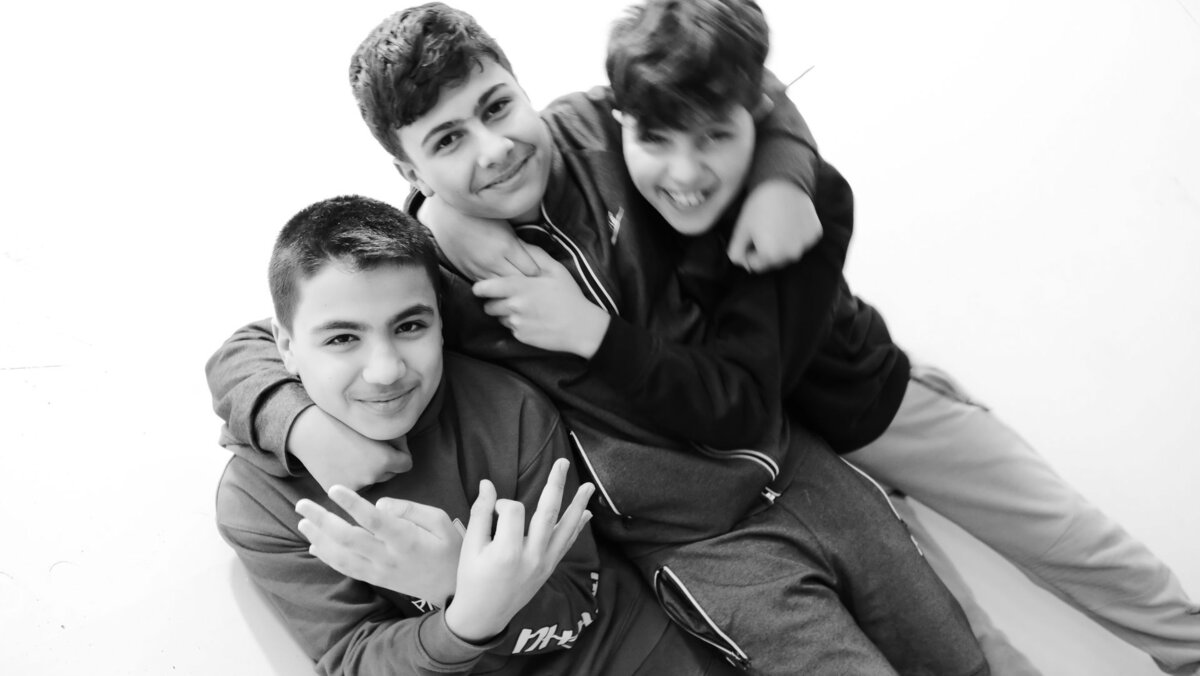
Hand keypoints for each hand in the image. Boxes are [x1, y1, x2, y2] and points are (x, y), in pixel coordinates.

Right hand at [287, 406, 411, 491]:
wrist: (307, 430)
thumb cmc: (341, 421)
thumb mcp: (373, 425)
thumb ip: (394, 439)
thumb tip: (404, 447)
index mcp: (384, 460)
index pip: (406, 464)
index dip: (401, 452)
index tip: (390, 443)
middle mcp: (372, 477)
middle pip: (389, 474)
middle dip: (385, 462)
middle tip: (370, 446)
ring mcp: (354, 486)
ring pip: (371, 480)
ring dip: (368, 470)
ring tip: (353, 452)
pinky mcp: (339, 490)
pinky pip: (353, 484)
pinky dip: (351, 475)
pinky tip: (341, 461)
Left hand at [296, 488, 462, 604]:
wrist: (452, 589)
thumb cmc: (449, 548)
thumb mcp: (441, 521)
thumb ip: (410, 509)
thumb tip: (379, 504)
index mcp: (406, 540)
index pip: (373, 520)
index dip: (352, 504)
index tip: (334, 488)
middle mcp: (388, 557)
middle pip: (348, 538)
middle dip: (321, 520)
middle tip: (302, 503)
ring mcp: (379, 572)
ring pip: (341, 556)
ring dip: (319, 538)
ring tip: (302, 521)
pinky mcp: (376, 580)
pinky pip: (346, 569)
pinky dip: (327, 557)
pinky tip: (315, 544)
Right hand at [419, 195, 539, 280]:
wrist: (447, 216)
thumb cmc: (479, 216)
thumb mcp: (505, 226)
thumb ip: (519, 245)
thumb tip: (536, 261)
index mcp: (507, 245)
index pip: (532, 270)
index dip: (539, 273)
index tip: (544, 274)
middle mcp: (494, 260)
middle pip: (519, 283)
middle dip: (529, 285)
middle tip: (537, 287)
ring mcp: (480, 268)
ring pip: (503, 289)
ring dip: (513, 290)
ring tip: (522, 292)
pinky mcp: (469, 273)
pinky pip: (487, 288)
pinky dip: (496, 289)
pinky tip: (503, 289)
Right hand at [444, 459, 593, 642]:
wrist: (483, 615)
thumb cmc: (472, 579)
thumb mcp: (470, 547)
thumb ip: (480, 513)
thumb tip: (487, 483)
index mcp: (508, 551)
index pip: (513, 511)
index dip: (501, 504)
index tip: (492, 509)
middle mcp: (532, 556)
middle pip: (548, 512)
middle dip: (556, 484)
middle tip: (563, 462)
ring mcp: (545, 563)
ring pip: (566, 528)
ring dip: (578, 505)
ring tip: (589, 486)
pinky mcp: (550, 568)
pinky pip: (566, 544)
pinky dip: (576, 528)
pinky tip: (585, 513)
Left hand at [472, 246, 610, 357]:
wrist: (581, 328)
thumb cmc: (569, 296)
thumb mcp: (555, 269)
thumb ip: (534, 254)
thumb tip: (517, 242)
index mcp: (519, 287)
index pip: (484, 288)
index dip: (481, 287)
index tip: (483, 286)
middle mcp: (513, 306)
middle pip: (487, 305)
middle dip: (494, 301)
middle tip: (509, 298)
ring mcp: (516, 323)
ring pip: (498, 318)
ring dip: (505, 313)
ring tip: (524, 308)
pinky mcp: (520, 337)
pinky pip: (510, 329)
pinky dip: (517, 324)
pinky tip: (532, 319)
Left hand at [727, 179, 821, 271]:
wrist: (783, 181)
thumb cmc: (758, 205)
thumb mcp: (741, 229)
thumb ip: (736, 252)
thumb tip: (743, 265)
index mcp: (770, 256)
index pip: (755, 265)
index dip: (749, 250)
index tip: (751, 233)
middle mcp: (791, 255)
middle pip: (774, 260)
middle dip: (766, 249)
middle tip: (764, 226)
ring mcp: (805, 245)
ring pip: (789, 250)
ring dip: (782, 243)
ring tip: (777, 222)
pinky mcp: (815, 234)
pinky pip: (802, 240)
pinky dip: (796, 234)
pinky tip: (791, 219)